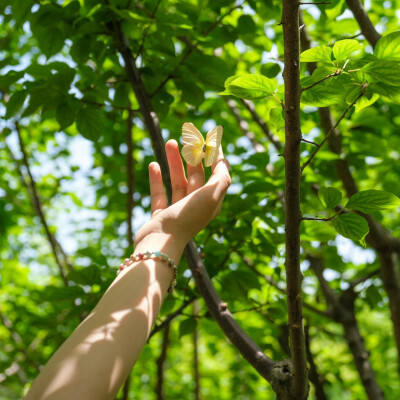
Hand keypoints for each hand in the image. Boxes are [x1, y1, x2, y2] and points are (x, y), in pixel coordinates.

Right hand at [134, 139, 230, 256]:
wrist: (162, 243)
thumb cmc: (188, 218)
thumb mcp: (212, 195)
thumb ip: (221, 177)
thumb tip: (224, 161)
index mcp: (211, 202)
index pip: (216, 175)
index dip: (215, 157)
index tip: (210, 140)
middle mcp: (196, 206)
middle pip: (196, 176)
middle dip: (192, 156)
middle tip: (186, 138)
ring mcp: (177, 211)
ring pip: (177, 182)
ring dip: (175, 162)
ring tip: (170, 142)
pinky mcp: (161, 215)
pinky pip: (160, 193)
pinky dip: (157, 179)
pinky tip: (154, 164)